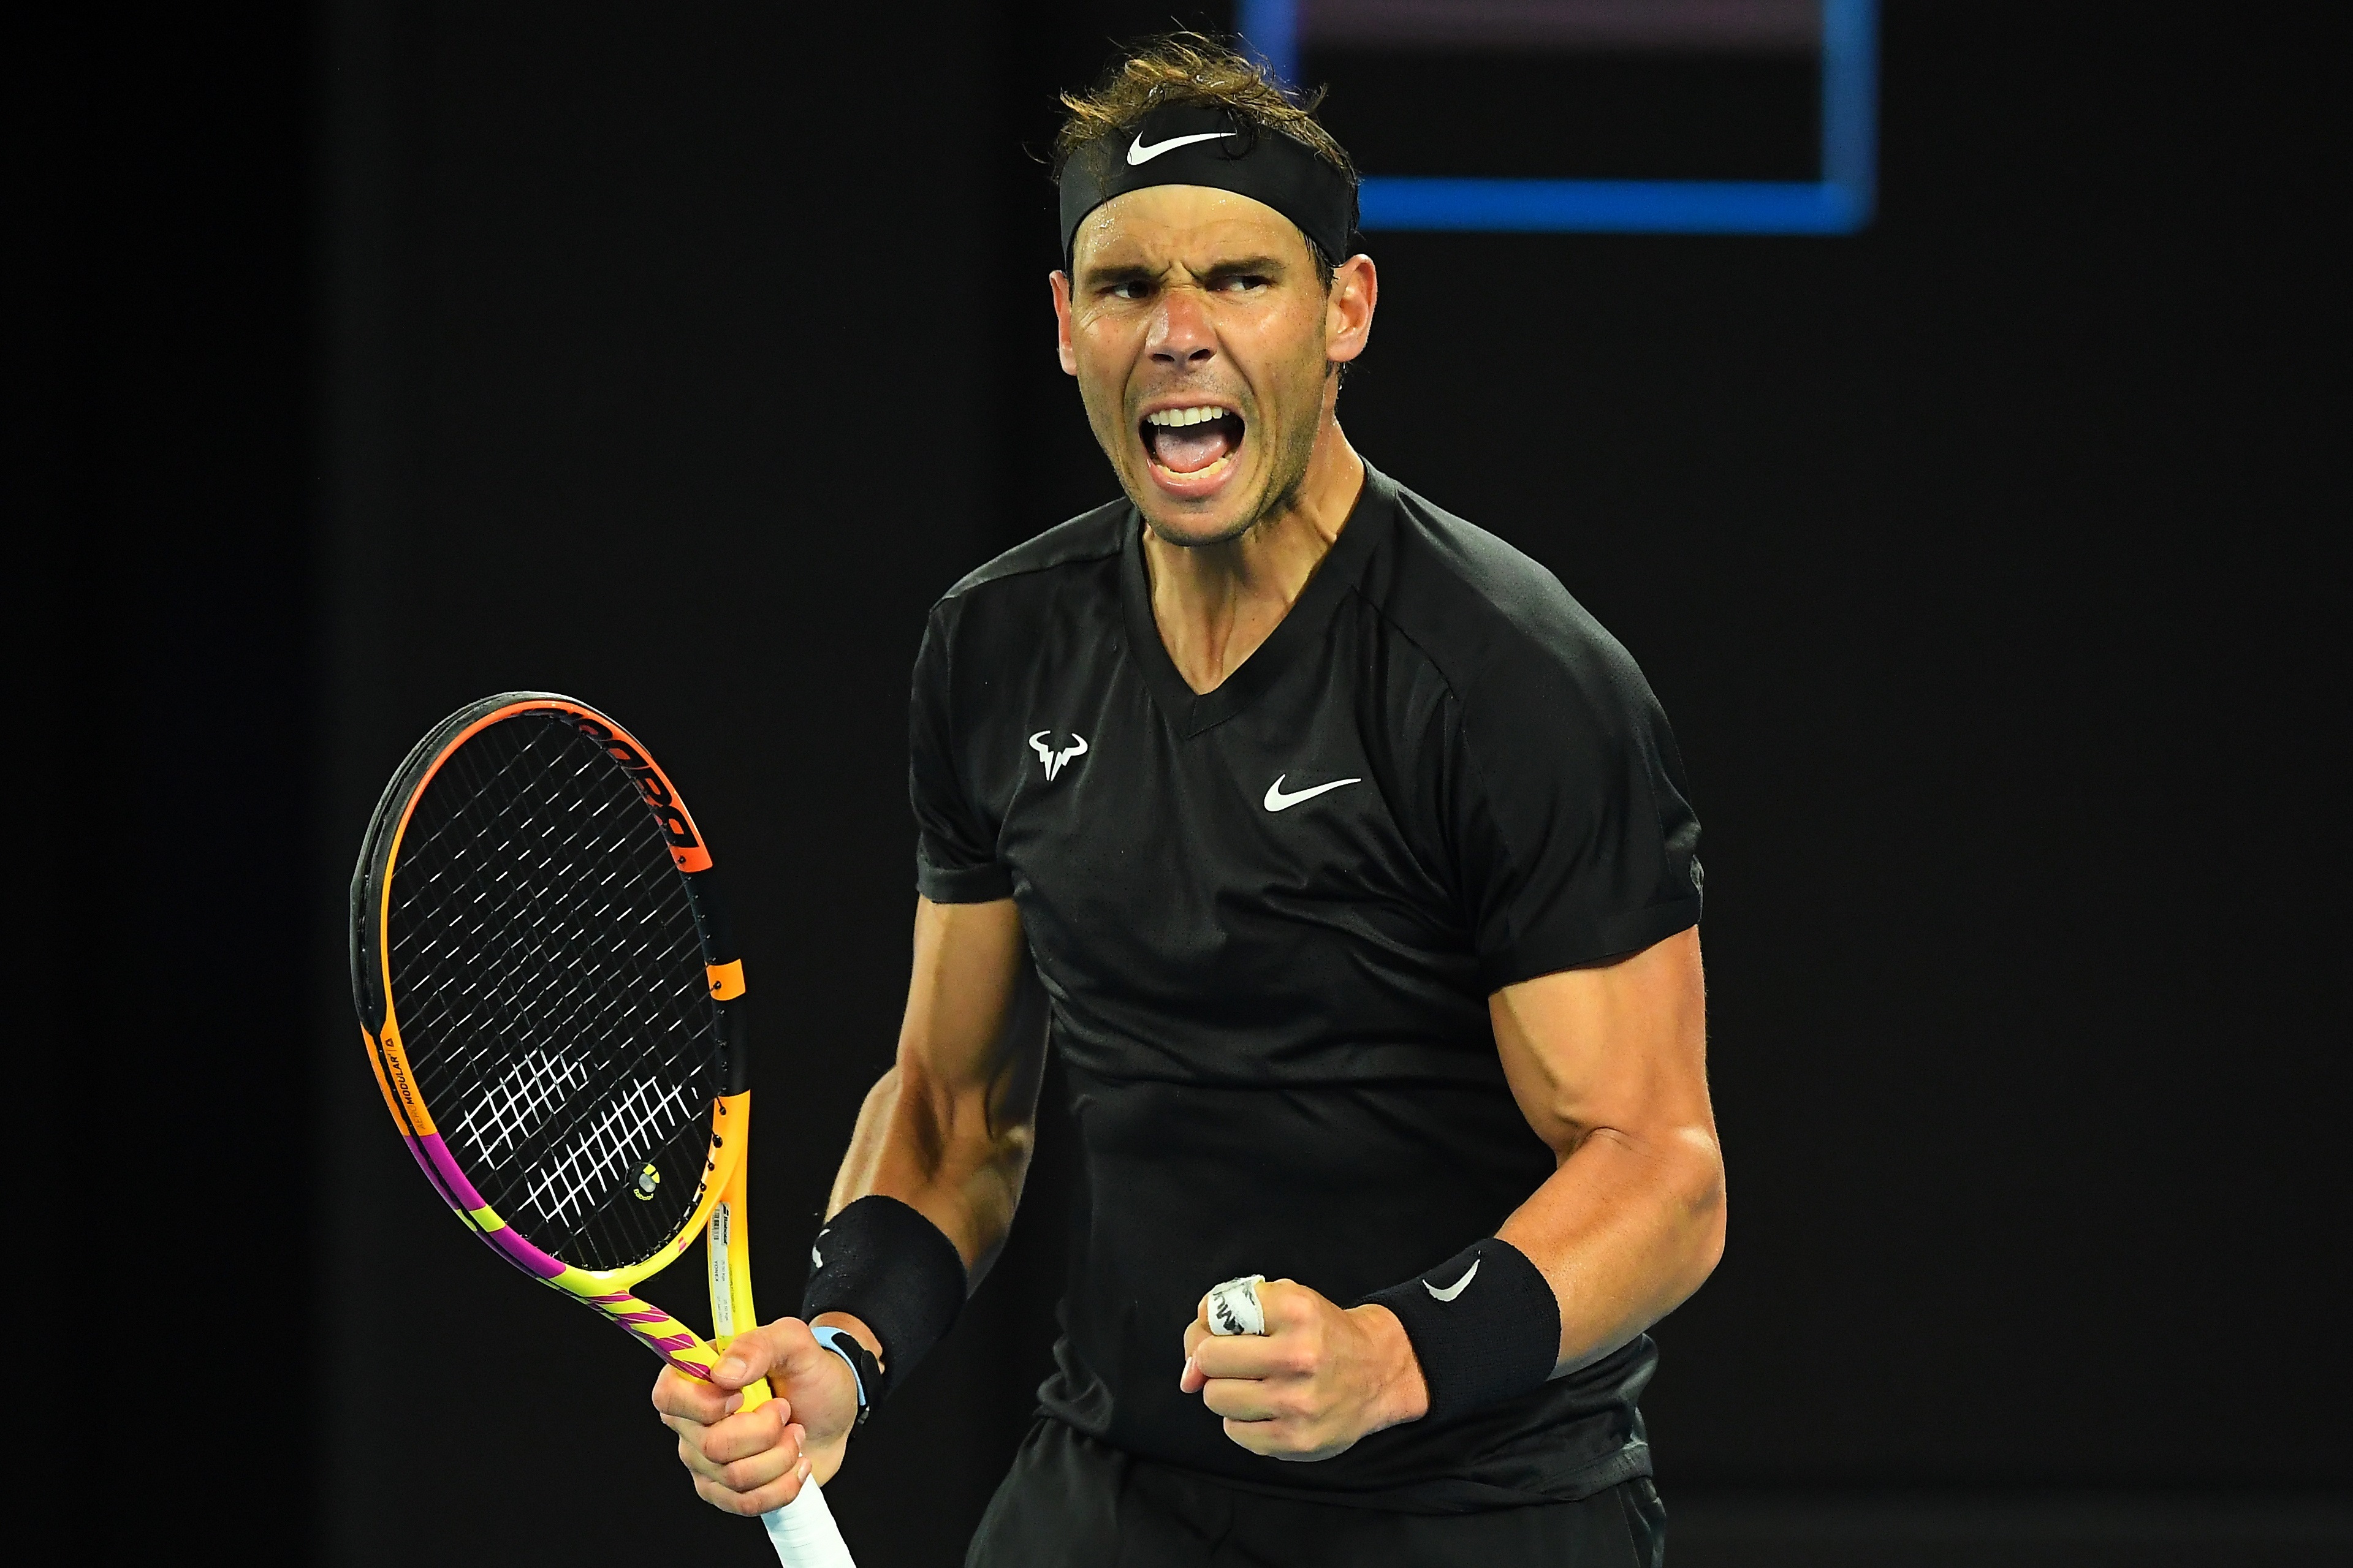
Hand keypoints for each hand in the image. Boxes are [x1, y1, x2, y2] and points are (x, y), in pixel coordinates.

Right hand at [651, 1314, 868, 1515]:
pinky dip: (784, 1485)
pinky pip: (746, 1503)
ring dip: (781, 1455)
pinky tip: (797, 1463)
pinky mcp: (725, 1491)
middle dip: (765, 1431)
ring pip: (734, 1477)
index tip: (741, 1395)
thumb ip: (759, 1344)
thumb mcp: (794, 1342)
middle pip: (712, 1445)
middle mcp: (691, 1422)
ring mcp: (704, 1461)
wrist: (832, 1414)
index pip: (668, 1397)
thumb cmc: (808, 1375)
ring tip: (795, 1432)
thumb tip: (724, 1372)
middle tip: (785, 1410)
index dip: (704, 1404)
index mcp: (695, 1378)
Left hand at [1179, 1279, 1429, 1460]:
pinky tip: (1267, 1407)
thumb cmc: (1322, 1334)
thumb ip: (1230, 1312)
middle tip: (1231, 1360)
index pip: (1216, 1313)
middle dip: (1211, 1359)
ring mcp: (1298, 1402)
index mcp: (1296, 1310)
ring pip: (1217, 1398)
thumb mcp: (1288, 1298)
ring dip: (1226, 1391)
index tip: (1225, 1329)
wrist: (1379, 1372)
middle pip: (1209, 1359)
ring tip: (1253, 1384)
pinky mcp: (1297, 1440)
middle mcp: (1299, 1355)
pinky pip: (1235, 1432)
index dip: (1211, 1322)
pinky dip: (1243, 1420)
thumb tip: (1188, 1373)